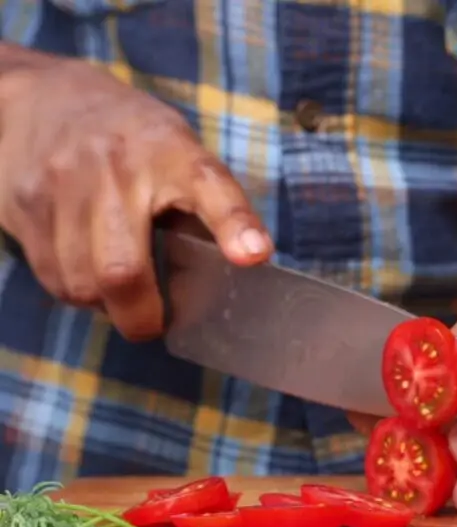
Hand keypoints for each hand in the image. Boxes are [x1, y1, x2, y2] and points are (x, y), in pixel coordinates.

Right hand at [0, 50, 271, 339]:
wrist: (44, 96)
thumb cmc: (134, 139)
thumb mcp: (180, 152)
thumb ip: (206, 205)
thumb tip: (239, 269)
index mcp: (173, 151)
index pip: (210, 186)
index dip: (234, 224)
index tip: (254, 255)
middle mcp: (117, 167)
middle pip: (123, 269)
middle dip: (142, 315)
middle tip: (155, 323)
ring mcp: (64, 185)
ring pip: (83, 284)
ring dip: (106, 305)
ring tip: (121, 293)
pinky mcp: (25, 205)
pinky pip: (52, 277)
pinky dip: (76, 291)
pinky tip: (88, 274)